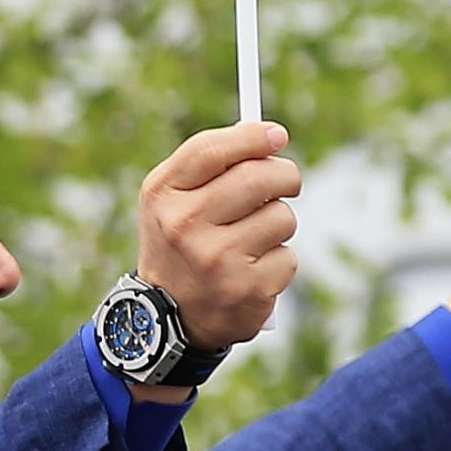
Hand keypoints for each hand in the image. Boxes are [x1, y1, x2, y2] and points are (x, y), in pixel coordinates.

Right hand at [136, 123, 301, 351]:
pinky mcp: (247, 288)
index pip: (211, 150)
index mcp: (162, 196)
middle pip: (258, 177)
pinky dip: (278, 261)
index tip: (277, 135)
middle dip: (284, 175)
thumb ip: (210, 163)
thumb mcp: (172, 200)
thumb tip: (268, 135)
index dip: (252, 137)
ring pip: (281, 216)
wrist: (170, 316)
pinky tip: (253, 270)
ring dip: (279, 223)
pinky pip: (288, 256)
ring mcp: (216, 259)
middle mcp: (184, 226)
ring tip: (254, 238)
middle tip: (286, 181)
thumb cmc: (181, 243)